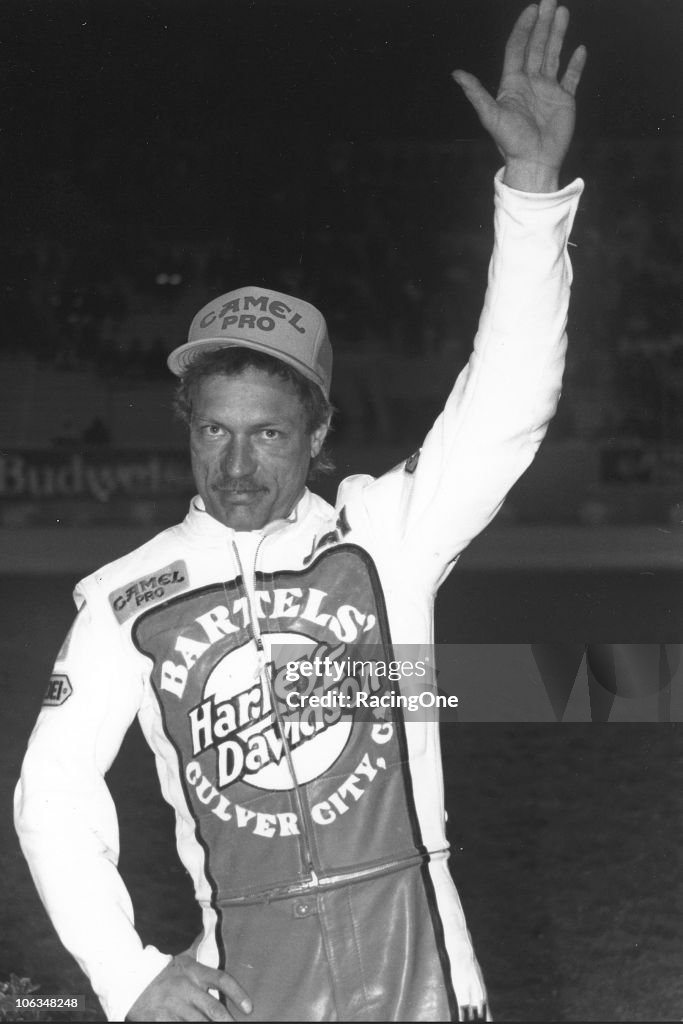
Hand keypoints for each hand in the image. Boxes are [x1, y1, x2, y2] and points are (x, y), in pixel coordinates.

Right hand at [126, 954, 252, 1021]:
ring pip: (199, 1023)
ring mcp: (173, 1006)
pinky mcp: (160, 1020)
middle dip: (228, 1021)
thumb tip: (208, 928)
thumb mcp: (181, 959)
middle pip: (214, 1009)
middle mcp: (186, 989)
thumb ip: (197, 947)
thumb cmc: (161, 971)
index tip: (249, 1008)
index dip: (238, 994)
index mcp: (194, 972)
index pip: (222, 980)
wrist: (129, 979)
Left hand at [452, 0, 586, 191]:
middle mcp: (530, 83)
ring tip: (563, 12)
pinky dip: (575, 64)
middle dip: (543, 24)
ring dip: (558, 34)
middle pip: (537, 46)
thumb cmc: (511, 142)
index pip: (518, 48)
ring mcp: (548, 91)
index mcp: (513, 84)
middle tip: (550, 1)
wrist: (534, 162)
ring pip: (553, 55)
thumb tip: (456, 74)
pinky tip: (579, 49)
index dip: (523, 28)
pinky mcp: (564, 101)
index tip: (532, 9)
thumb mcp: (491, 116)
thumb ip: (476, 93)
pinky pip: (571, 77)